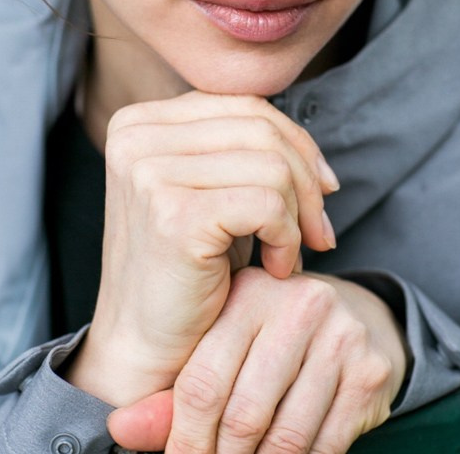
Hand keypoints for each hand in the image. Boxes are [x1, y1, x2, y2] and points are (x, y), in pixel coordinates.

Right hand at [65, 93, 338, 405]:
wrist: (146, 354)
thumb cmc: (188, 274)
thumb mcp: (209, 192)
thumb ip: (235, 149)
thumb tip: (308, 141)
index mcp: (138, 122)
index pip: (244, 105)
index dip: (297, 143)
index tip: (323, 189)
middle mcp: (136, 137)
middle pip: (262, 129)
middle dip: (307, 180)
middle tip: (319, 232)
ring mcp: (149, 172)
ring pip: (271, 164)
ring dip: (298, 215)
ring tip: (290, 255)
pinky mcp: (173, 214)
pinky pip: (266, 203)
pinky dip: (287, 237)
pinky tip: (277, 269)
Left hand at [107, 267, 406, 453]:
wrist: (359, 318)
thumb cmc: (275, 339)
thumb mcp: (225, 348)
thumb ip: (176, 394)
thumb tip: (120, 429)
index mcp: (249, 293)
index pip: (202, 383)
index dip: (182, 440)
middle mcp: (298, 305)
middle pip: (242, 415)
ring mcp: (340, 336)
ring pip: (285, 437)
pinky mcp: (369, 371)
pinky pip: (326, 445)